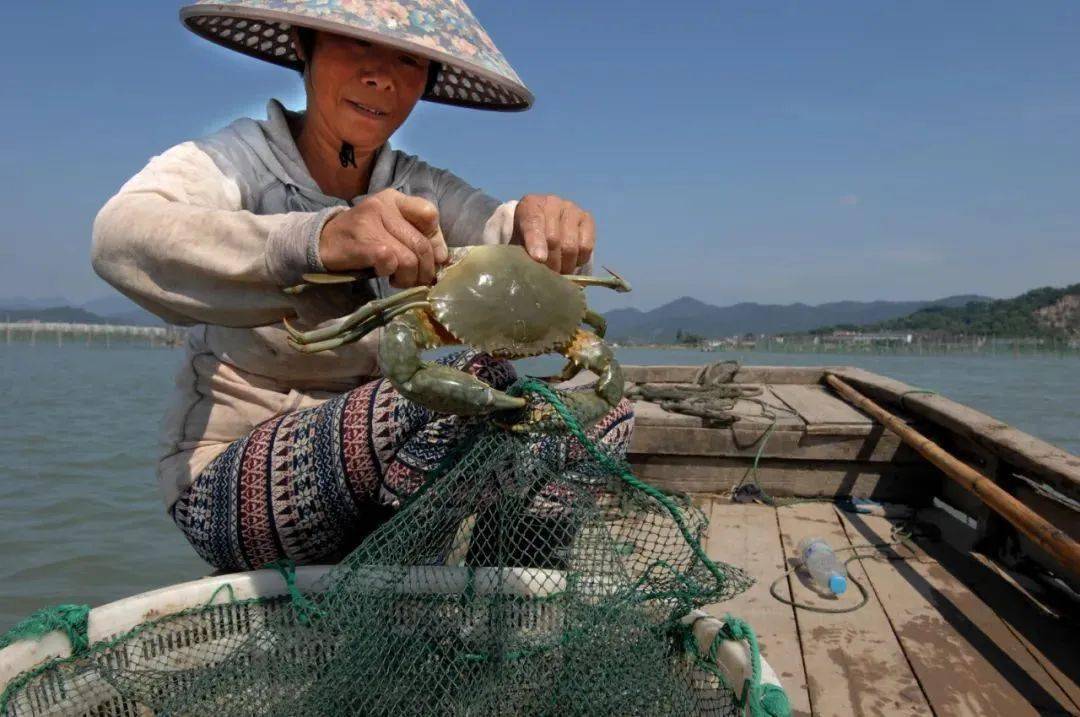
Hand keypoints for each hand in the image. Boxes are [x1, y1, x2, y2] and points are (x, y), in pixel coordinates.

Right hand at [318, 189, 448, 287]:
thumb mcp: (391, 228)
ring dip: (410, 277)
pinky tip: (385, 275)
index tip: (432, 257)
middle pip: (421, 243)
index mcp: (394, 198)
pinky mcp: (362, 242)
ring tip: (402, 280)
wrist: (322, 242)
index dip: (436, 241)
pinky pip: (391, 262)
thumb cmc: (363, 237)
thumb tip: (443, 257)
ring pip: (409, 257)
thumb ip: (417, 236)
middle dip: (426, 269)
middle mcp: (383, 205)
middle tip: (420, 280)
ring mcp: (371, 222)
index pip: (429, 214)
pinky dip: (392, 274)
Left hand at [511, 194, 594, 273]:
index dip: (536, 242)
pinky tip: (571, 262)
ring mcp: (572, 209)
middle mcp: (552, 203)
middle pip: (553, 239)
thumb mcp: (518, 241)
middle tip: (548, 276)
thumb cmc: (527, 236)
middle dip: (550, 263)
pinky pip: (586, 246)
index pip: (533, 222)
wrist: (544, 225)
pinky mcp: (587, 219)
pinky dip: (579, 260)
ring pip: (571, 245)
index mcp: (530, 205)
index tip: (539, 259)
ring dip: (565, 265)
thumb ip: (522, 251)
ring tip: (559, 272)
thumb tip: (535, 265)